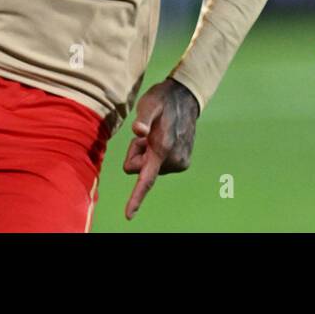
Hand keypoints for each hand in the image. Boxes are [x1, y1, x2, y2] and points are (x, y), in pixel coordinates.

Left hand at [122, 78, 199, 219]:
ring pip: (148, 168)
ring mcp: (180, 162)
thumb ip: (143, 119)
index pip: (146, 178)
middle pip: (139, 170)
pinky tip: (162, 138)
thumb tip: (137, 131)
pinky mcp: (182, 163)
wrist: (185, 98)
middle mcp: (174, 160)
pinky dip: (155, 154)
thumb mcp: (149, 104)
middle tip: (146, 134)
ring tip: (156, 134)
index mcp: (163, 148)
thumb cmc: (162, 100)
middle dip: (138, 153)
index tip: (128, 215)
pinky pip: (157, 166)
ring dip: (147, 153)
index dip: (136, 197)